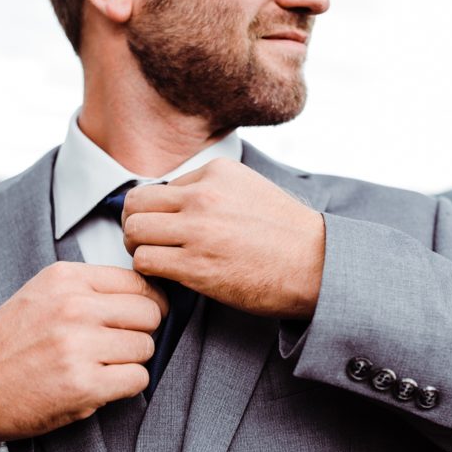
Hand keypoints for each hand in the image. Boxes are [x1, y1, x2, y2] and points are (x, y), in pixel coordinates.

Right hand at [0, 262, 167, 451]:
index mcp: (65, 278)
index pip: (137, 281)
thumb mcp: (43, 294)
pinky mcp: (83, 385)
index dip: (147, 302)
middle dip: (141, 331)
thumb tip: (147, 292)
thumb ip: (89, 288)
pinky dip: (126, 385)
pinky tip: (100, 384)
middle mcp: (73, 307)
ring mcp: (78, 346)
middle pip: (149, 313)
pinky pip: (138, 379)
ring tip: (101, 365)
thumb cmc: (12, 343)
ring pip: (146, 347)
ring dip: (132, 361)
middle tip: (118, 345)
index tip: (139, 317)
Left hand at [121, 158, 324, 318]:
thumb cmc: (286, 234)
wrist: (316, 265)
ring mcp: (198, 230)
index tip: (170, 229)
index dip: (158, 212)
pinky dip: (148, 272)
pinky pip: (145, 261)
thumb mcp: (250, 190)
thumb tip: (174, 202)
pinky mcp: (196, 266)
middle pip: (136, 204)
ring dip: (138, 249)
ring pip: (134, 232)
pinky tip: (166, 277)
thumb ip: (212, 190)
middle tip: (147, 243)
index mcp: (216, 173)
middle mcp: (203, 197)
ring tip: (156, 260)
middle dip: (135, 225)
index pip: (160, 187)